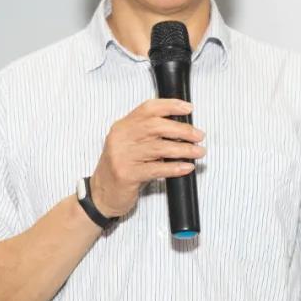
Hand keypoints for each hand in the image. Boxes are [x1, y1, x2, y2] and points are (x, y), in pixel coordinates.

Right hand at [89, 99, 205, 217]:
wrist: (102, 194)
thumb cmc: (122, 168)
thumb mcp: (130, 145)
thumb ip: (148, 134)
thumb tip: (181, 127)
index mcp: (122, 127)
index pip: (148, 109)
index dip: (170, 106)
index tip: (188, 108)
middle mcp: (121, 138)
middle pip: (156, 127)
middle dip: (182, 130)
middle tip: (198, 135)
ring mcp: (122, 156)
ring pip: (159, 148)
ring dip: (184, 149)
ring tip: (198, 151)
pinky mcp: (127, 175)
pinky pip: (157, 169)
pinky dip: (175, 168)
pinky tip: (186, 167)